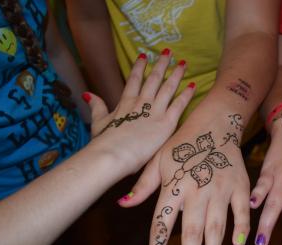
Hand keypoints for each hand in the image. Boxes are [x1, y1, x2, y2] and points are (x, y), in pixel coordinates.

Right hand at [84, 52, 193, 174]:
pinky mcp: (166, 123)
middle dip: (161, 65)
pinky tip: (193, 85)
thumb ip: (97, 107)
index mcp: (125, 103)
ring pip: (168, 88)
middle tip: (169, 52)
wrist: (112, 154)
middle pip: (154, 79)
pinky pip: (179, 105)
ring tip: (183, 63)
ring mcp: (155, 111)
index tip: (144, 56)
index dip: (140, 67)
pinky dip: (186, 94)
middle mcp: (142, 103)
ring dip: (176, 74)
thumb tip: (88, 94)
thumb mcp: (98, 122)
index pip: (134, 80)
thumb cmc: (104, 143)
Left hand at [121, 113, 250, 244]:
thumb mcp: (157, 160)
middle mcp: (196, 188)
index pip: (162, 221)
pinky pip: (241, 210)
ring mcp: (220, 187)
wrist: (214, 123)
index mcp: (173, 185)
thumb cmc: (181, 144)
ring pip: (216, 224)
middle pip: (191, 229)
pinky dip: (241, 227)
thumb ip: (142, 185)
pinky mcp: (239, 185)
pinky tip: (238, 244)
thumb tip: (122, 204)